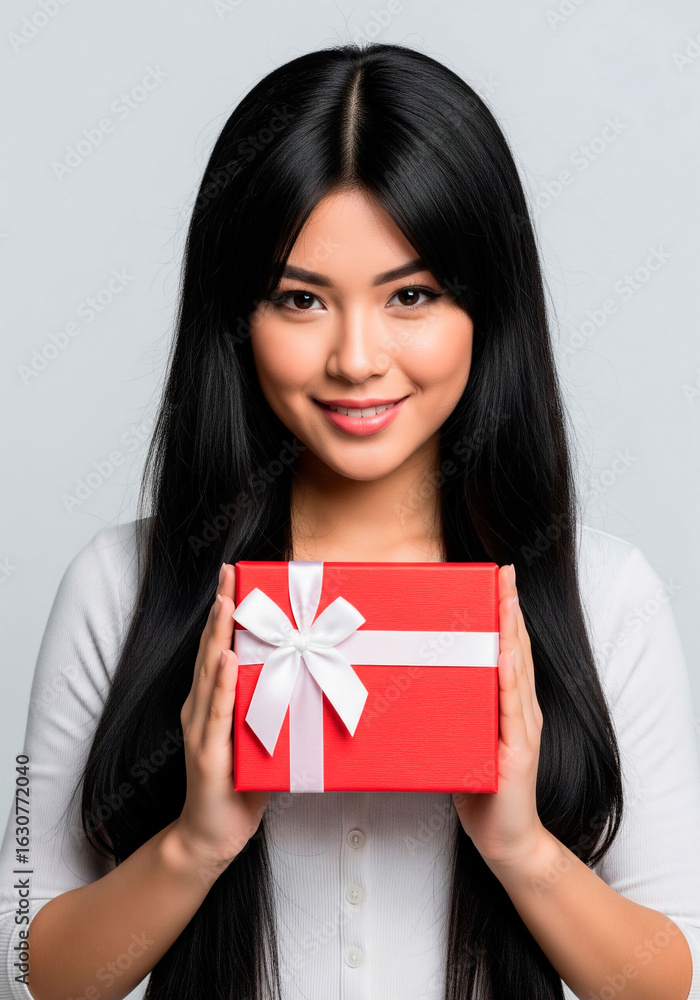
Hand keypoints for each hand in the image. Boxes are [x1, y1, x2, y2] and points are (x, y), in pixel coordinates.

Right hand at [175, 563, 270, 875]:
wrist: (211, 838)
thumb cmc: (242, 787)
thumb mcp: (265, 738)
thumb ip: (280, 709)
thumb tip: (319, 680)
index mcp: (213, 701)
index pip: (218, 646)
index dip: (226, 612)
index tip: (235, 577)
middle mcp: (200, 708)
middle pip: (210, 648)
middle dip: (221, 608)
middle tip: (229, 572)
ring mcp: (200, 728)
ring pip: (209, 672)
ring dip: (218, 636)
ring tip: (227, 602)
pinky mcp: (207, 752)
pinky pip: (217, 712)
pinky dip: (220, 683)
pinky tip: (225, 659)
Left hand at [452, 563, 546, 866]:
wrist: (504, 842)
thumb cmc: (479, 790)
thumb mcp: (461, 739)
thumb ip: (452, 709)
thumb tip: (418, 679)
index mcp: (507, 704)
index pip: (508, 649)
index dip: (505, 613)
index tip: (499, 579)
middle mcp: (520, 710)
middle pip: (518, 649)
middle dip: (511, 609)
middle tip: (505, 574)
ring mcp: (523, 729)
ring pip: (519, 671)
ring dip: (513, 634)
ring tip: (507, 600)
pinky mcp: (519, 752)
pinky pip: (512, 710)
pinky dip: (510, 681)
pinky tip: (506, 656)